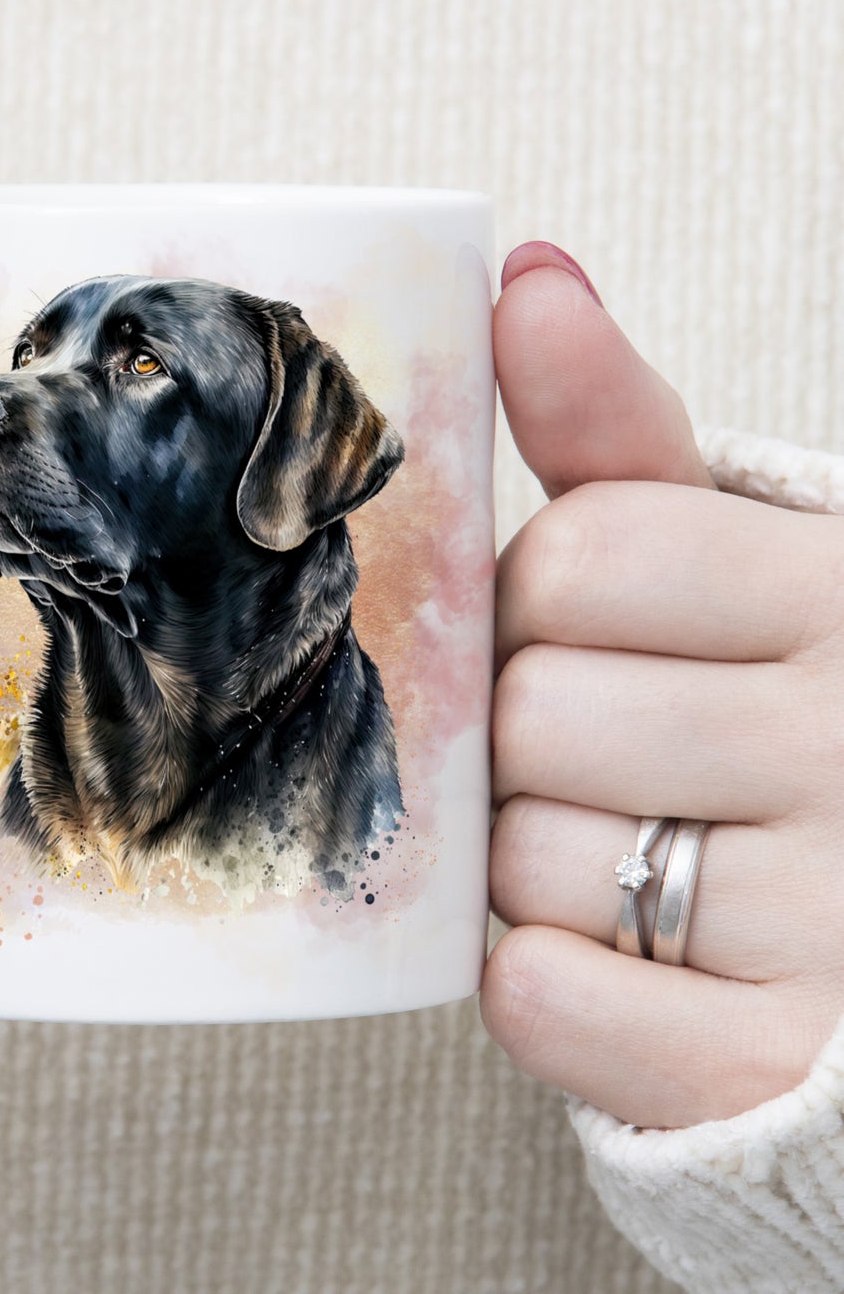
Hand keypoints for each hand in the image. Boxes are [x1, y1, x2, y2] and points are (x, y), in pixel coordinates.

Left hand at [480, 241, 843, 1129]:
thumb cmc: (769, 703)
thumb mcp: (725, 550)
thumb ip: (616, 428)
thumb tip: (526, 274)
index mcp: (841, 593)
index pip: (583, 556)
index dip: (539, 598)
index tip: (582, 626)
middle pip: (532, 710)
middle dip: (526, 731)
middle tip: (597, 750)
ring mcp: (832, 920)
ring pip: (527, 859)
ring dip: (531, 857)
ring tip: (620, 847)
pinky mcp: (767, 1064)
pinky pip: (544, 998)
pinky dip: (539, 980)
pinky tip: (602, 952)